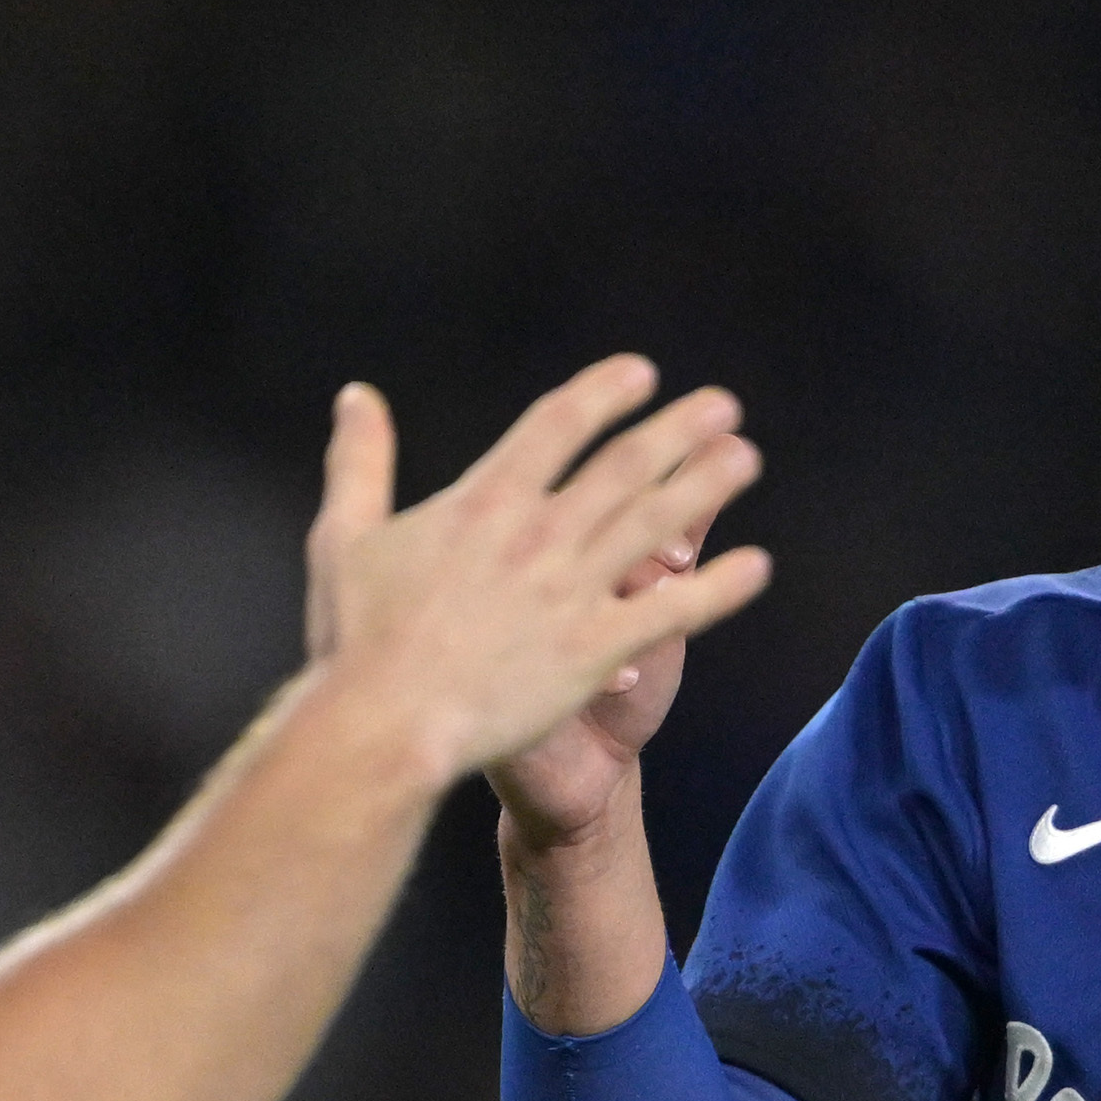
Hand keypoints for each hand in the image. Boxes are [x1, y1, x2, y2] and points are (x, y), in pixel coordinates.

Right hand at [299, 359, 767, 790]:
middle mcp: (539, 533)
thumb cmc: (356, 638)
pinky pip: (673, 612)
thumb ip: (361, 460)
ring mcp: (573, 590)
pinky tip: (755, 567)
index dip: (604, 394)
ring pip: (658, 523)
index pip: (559, 425)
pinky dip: (718, 588)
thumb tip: (355, 396)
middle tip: (722, 407)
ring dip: (707, 487)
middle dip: (678, 429)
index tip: (640, 375)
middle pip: (626, 463)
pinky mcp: (594, 651)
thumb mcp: (346, 534)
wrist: (386, 725)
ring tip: (744, 459)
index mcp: (484, 498)